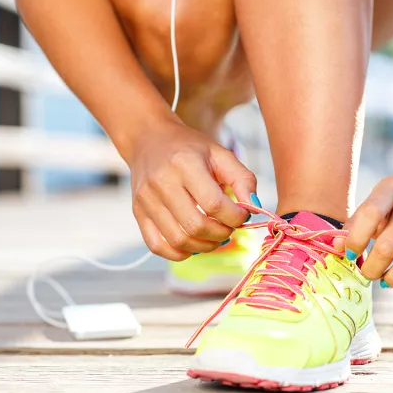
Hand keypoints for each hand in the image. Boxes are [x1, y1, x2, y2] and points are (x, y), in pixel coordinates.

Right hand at [128, 120, 256, 260]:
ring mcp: (146, 200)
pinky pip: (157, 246)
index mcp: (184, 164)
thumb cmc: (189, 148)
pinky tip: (193, 243)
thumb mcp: (220, 154)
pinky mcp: (138, 213)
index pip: (214, 204)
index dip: (235, 217)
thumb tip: (254, 207)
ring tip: (214, 236)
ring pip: (178, 240)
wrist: (148, 139)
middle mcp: (161, 183)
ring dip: (204, 246)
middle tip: (229, 227)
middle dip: (221, 234)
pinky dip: (179, 253)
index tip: (242, 215)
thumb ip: (243, 179)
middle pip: (196, 226)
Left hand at [334, 175, 392, 290]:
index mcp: (392, 187)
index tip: (351, 257)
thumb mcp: (376, 206)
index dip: (355, 240)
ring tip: (385, 282)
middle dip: (373, 267)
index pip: (369, 215)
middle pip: (389, 244)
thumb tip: (337, 247)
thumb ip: (355, 225)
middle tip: (368, 275)